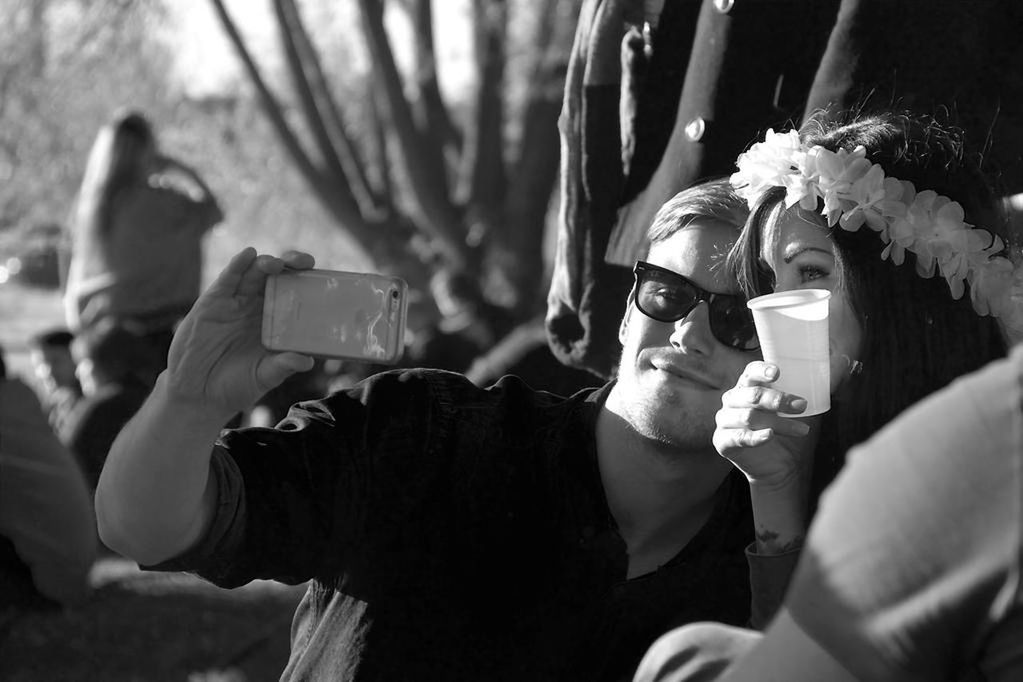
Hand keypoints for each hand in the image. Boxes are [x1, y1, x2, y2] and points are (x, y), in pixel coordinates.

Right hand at [164, 248, 314, 414]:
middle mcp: (257, 307)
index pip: (296, 294)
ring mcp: (236, 303)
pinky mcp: (213, 302)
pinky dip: (238, 265)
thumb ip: (283, 367)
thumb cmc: (235, 386)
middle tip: (305, 263)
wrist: (197, 394)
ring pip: (254, 273)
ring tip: (277, 264)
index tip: (324, 278)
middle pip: (278, 277)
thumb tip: (307, 361)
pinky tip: (248, 255)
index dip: (308, 282)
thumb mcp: (264, 377)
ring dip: (267, 263)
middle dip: (292, 264)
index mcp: (275, 322)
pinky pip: (227, 279)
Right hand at [713, 361, 816, 490]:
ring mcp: (725, 421)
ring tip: (801, 430)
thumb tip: (843, 363)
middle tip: (801, 405)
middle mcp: (732, 401)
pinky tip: (769, 436)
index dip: (761, 370)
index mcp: (746, 387)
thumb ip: (815, 387)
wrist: (780, 467)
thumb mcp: (802, 408)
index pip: (749, 373)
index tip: (777, 372)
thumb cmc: (788, 432)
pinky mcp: (723, 441)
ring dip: (778, 422)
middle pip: (751, 395)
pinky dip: (755, 437)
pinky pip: (738, 437)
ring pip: (749, 416)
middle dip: (778, 399)